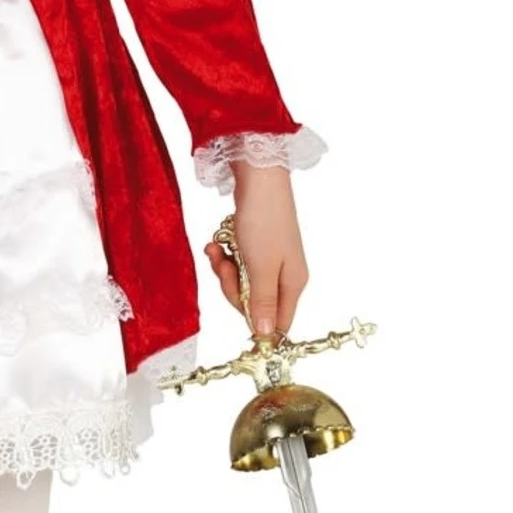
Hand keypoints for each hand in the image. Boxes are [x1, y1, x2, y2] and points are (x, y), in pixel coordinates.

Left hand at [202, 162, 308, 340]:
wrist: (259, 177)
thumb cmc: (263, 221)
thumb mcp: (260, 267)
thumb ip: (262, 303)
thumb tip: (265, 336)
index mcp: (293, 284)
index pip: (276, 323)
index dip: (253, 321)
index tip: (236, 301)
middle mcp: (285, 275)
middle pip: (254, 303)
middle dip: (233, 287)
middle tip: (225, 266)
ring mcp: (271, 259)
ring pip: (242, 282)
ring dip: (225, 268)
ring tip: (219, 248)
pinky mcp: (257, 246)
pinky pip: (238, 262)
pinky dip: (225, 254)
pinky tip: (218, 241)